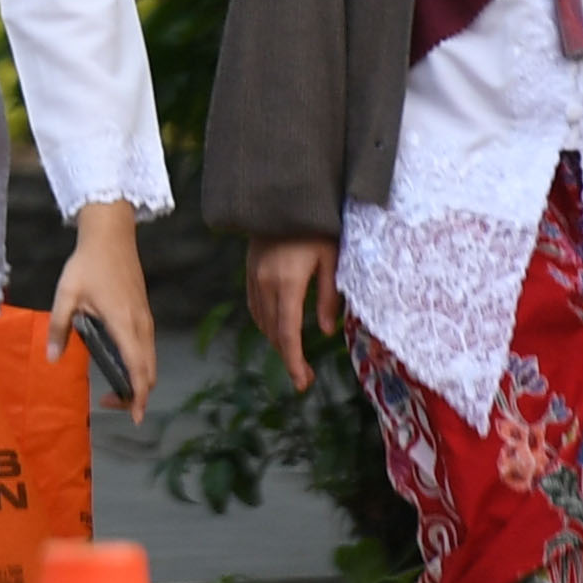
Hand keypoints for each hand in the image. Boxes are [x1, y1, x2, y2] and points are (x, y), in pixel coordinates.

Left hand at [47, 197, 155, 421]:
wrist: (111, 235)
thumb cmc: (88, 263)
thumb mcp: (66, 295)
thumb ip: (59, 328)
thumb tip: (52, 359)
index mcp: (123, 323)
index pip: (137, 368)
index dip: (139, 396)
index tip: (136, 417)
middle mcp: (140, 324)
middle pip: (149, 370)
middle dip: (138, 394)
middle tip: (112, 406)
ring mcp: (145, 319)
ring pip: (150, 360)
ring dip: (139, 380)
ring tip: (116, 392)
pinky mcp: (144, 314)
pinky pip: (147, 348)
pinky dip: (140, 365)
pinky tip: (121, 367)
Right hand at [247, 236, 340, 393]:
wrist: (284, 200)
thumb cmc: (317, 227)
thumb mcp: (332, 259)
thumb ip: (328, 297)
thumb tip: (326, 332)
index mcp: (287, 284)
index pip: (288, 333)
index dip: (294, 361)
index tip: (302, 383)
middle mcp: (265, 285)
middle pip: (273, 333)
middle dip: (288, 357)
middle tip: (305, 377)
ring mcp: (254, 279)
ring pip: (262, 322)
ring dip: (277, 342)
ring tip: (295, 355)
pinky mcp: (250, 273)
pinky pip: (255, 308)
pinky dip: (266, 325)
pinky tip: (278, 329)